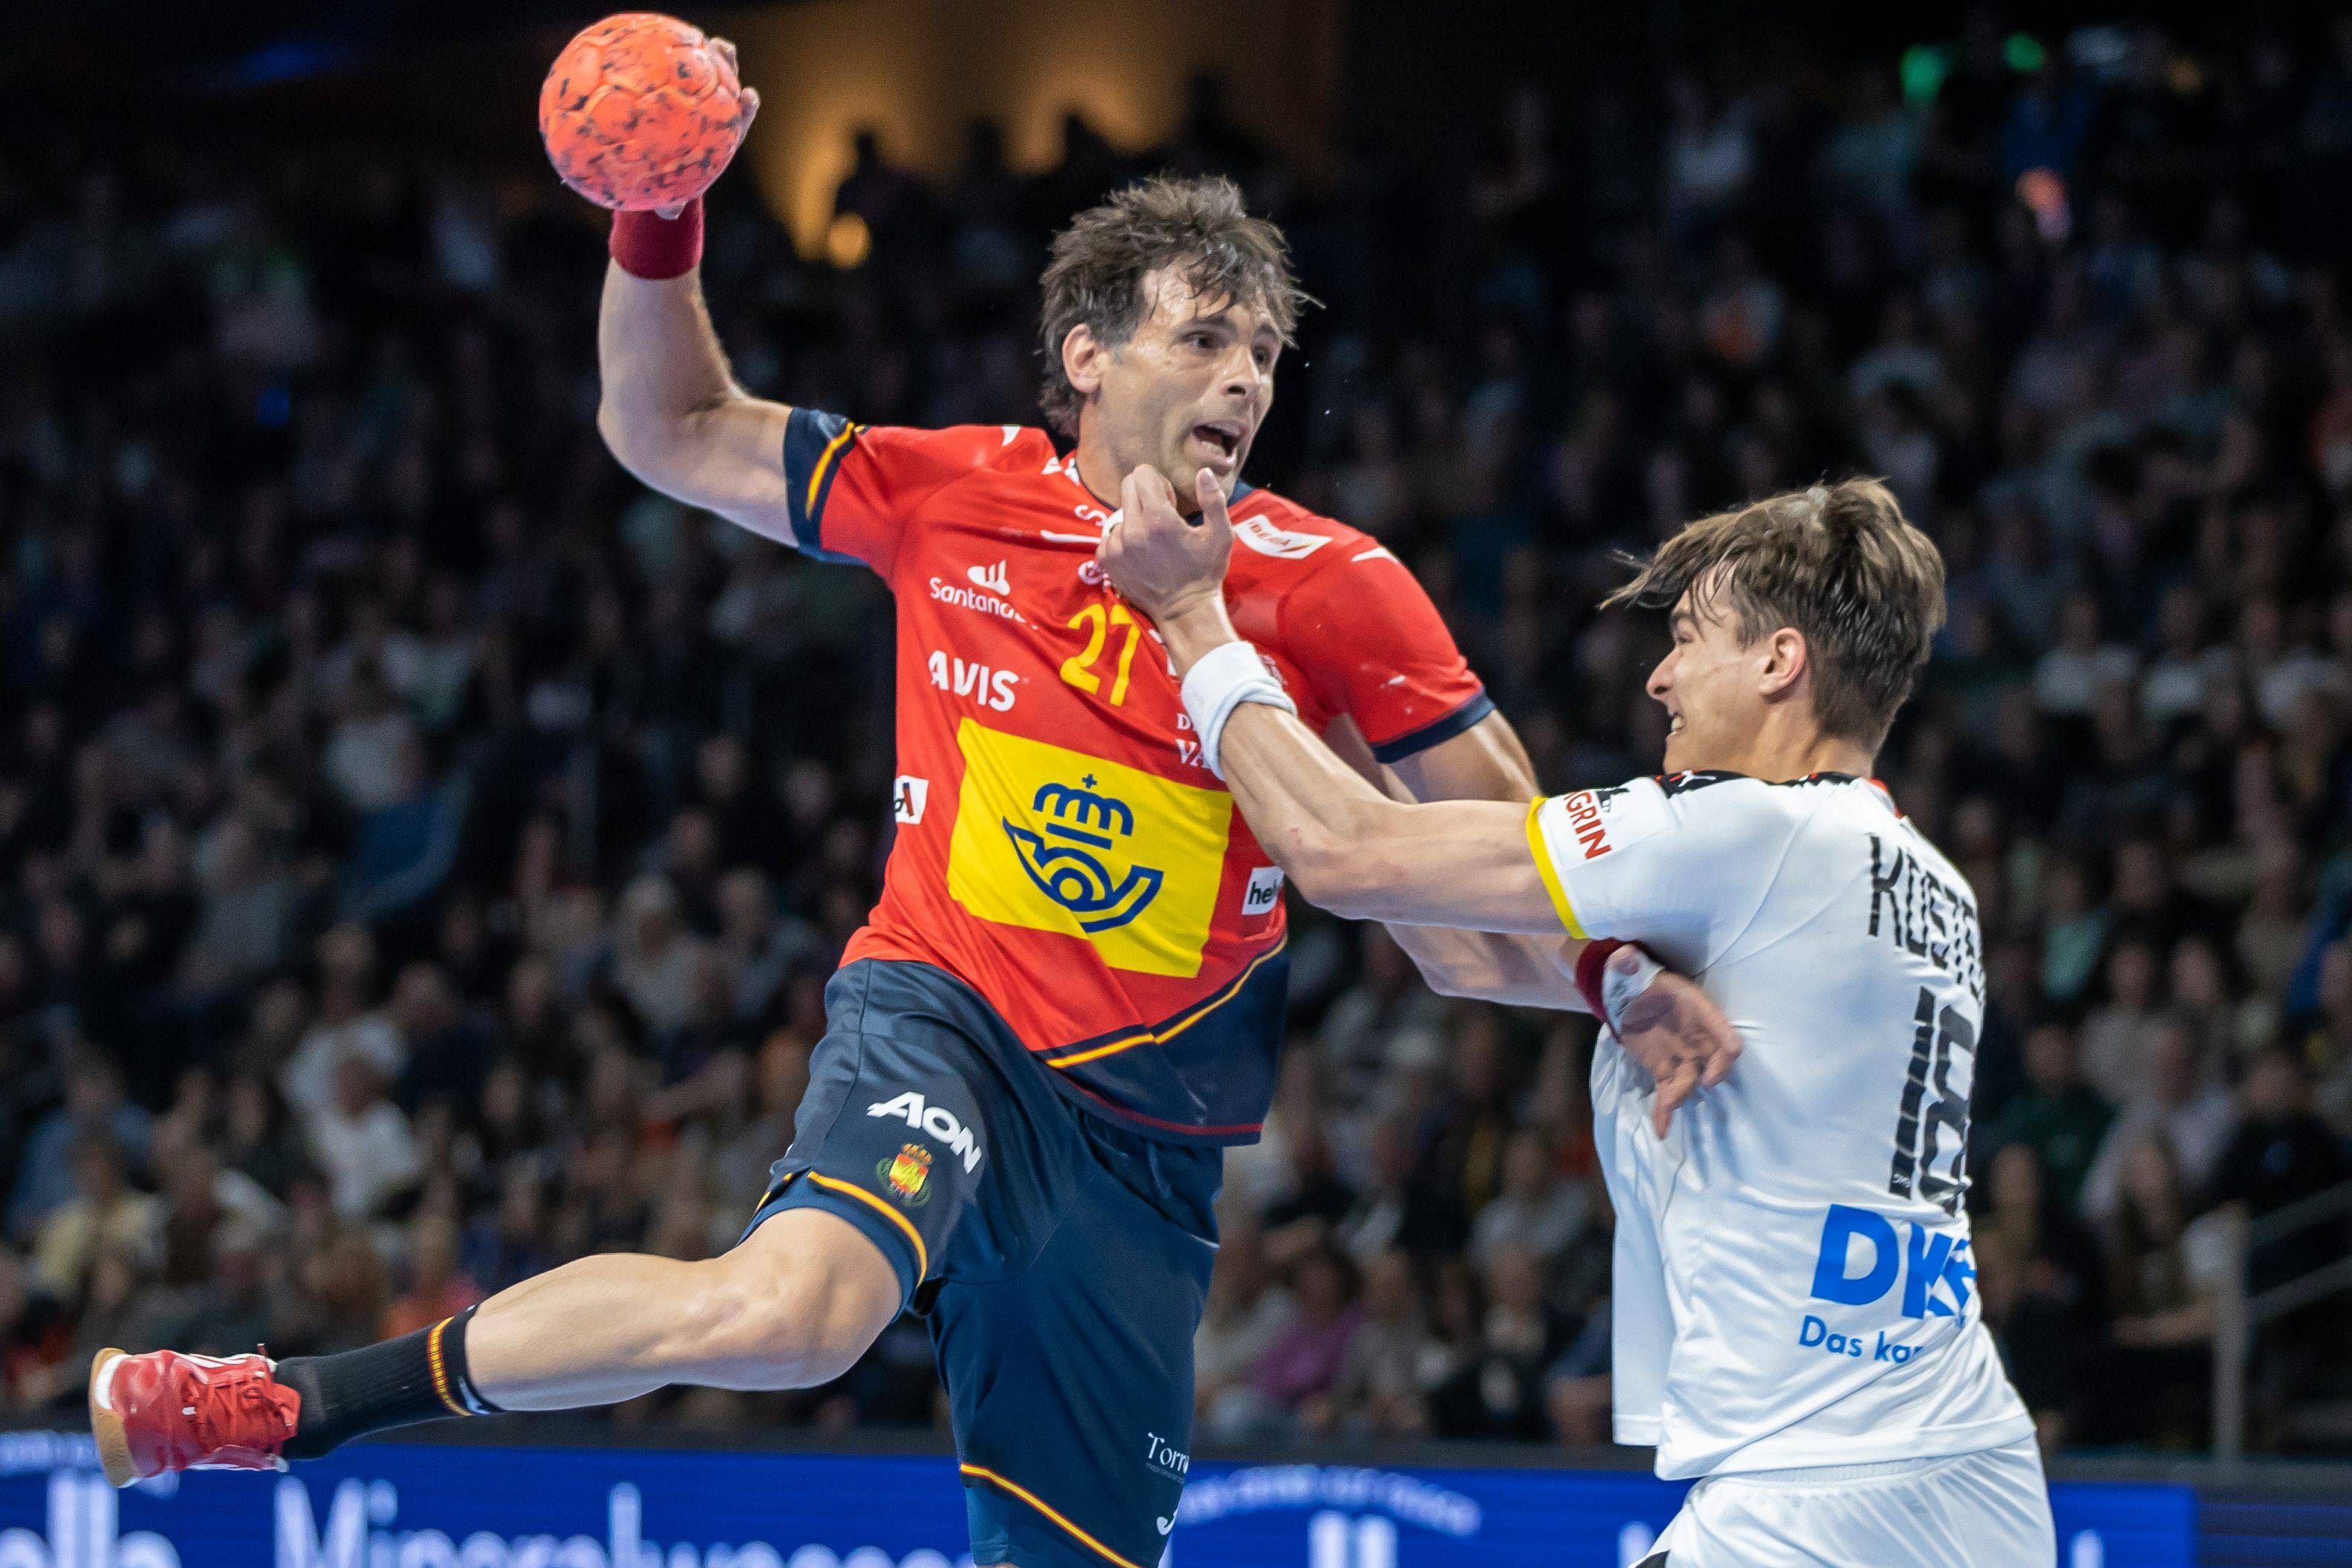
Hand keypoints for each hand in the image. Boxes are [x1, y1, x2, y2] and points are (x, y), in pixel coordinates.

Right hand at [656, 38, 758, 218]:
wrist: (658, 170)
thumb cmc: (668, 184)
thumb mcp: (669, 196)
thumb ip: (672, 203)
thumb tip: (669, 212)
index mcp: (718, 138)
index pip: (737, 122)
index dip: (744, 109)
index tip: (749, 97)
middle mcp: (711, 116)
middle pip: (725, 89)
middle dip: (729, 70)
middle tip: (726, 52)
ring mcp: (696, 99)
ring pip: (706, 74)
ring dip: (710, 56)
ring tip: (708, 38)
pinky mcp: (679, 91)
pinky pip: (678, 72)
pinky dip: (675, 59)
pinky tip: (664, 40)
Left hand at [1098, 467, 1232, 623]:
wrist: (1184, 610)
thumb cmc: (1205, 572)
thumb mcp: (1220, 536)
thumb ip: (1213, 501)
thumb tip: (1203, 472)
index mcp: (1159, 519)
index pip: (1141, 474)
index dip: (1158, 482)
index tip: (1169, 501)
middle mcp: (1133, 529)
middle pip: (1127, 487)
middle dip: (1144, 494)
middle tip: (1160, 517)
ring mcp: (1116, 546)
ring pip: (1120, 513)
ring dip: (1134, 520)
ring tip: (1151, 542)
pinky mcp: (1106, 560)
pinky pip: (1109, 535)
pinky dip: (1122, 539)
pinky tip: (1139, 554)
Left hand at [1608, 950, 1740, 1137]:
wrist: (1625, 994)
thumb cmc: (1635, 976)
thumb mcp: (1627, 965)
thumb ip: (1626, 962)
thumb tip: (1621, 957)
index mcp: (1693, 1005)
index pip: (1715, 1020)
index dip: (1724, 1034)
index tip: (1733, 1049)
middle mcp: (1695, 1034)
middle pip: (1713, 1055)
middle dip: (1714, 1068)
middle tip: (1707, 1081)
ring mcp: (1682, 1055)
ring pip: (1689, 1079)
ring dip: (1681, 1093)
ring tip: (1669, 1108)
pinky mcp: (1664, 1070)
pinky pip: (1668, 1091)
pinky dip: (1665, 1110)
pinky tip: (1661, 1129)